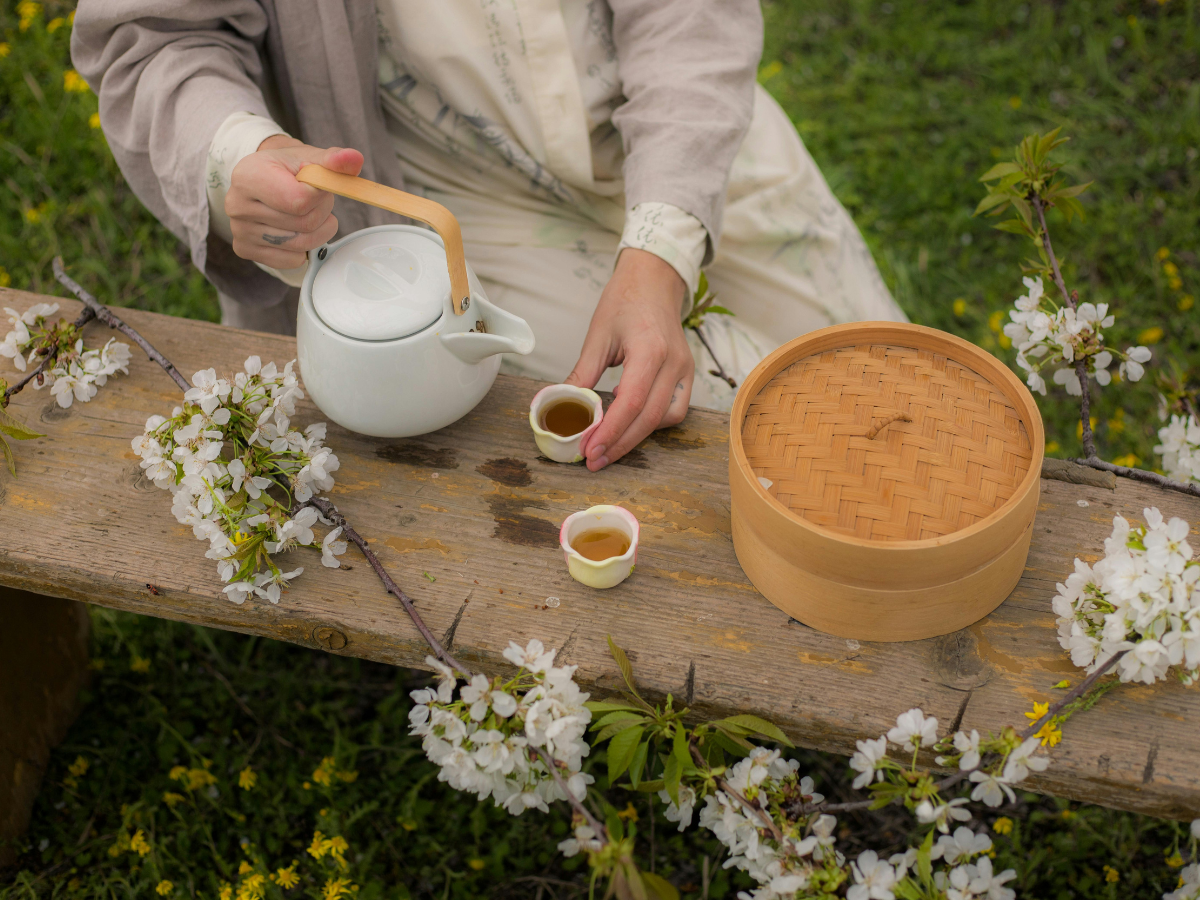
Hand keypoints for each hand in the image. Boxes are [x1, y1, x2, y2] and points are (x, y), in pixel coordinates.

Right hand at [225, 135, 363, 268]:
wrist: (265, 179)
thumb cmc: (288, 169)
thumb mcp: (311, 157)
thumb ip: (334, 160)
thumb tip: (354, 159)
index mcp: (248, 175)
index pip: (300, 201)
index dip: (320, 196)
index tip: (317, 185)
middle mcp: (236, 204)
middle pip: (304, 224)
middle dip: (322, 212)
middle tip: (315, 199)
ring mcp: (239, 230)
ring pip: (301, 244)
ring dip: (318, 231)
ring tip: (308, 212)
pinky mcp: (245, 249)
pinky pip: (292, 260)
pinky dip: (304, 248)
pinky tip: (296, 229)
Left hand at [565, 249, 693, 470]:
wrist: (654, 281)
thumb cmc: (625, 301)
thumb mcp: (598, 335)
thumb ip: (582, 374)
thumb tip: (558, 404)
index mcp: (651, 350)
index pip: (631, 403)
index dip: (610, 431)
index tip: (589, 449)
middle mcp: (674, 363)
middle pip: (648, 418)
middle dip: (619, 444)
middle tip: (593, 459)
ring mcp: (684, 369)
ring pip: (665, 419)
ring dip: (637, 436)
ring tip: (609, 444)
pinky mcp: (686, 374)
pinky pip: (674, 410)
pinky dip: (652, 423)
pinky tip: (630, 423)